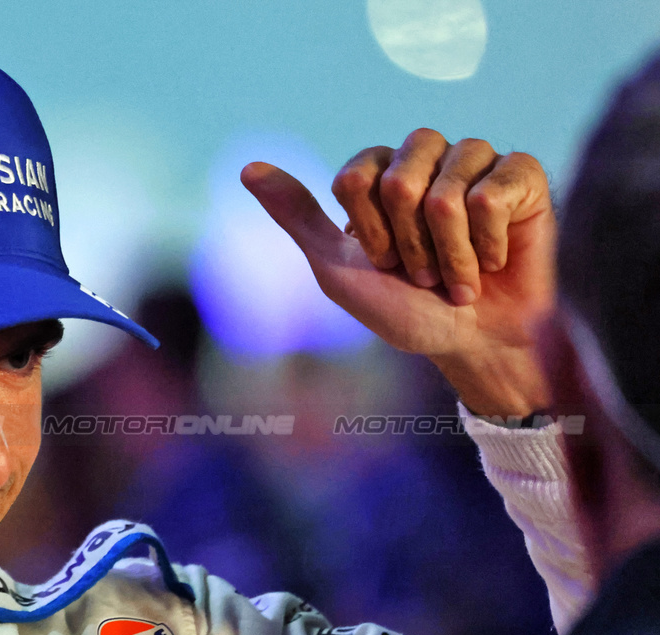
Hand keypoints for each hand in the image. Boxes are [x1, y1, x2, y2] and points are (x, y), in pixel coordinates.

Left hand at [242, 129, 556, 416]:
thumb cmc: (403, 309)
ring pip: (446, 195)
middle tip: (422, 273)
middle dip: (406, 245)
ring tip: (458, 274)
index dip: (368, 234)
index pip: (354, 180)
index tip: (383, 262)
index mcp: (378, 171)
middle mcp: (425, 156)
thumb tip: (247, 168)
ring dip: (448, 255)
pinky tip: (494, 259)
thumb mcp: (337, 267)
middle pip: (398, 182)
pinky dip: (488, 247)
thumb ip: (297, 215)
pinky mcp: (522, 175)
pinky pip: (491, 198)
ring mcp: (475, 161)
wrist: (469, 342)